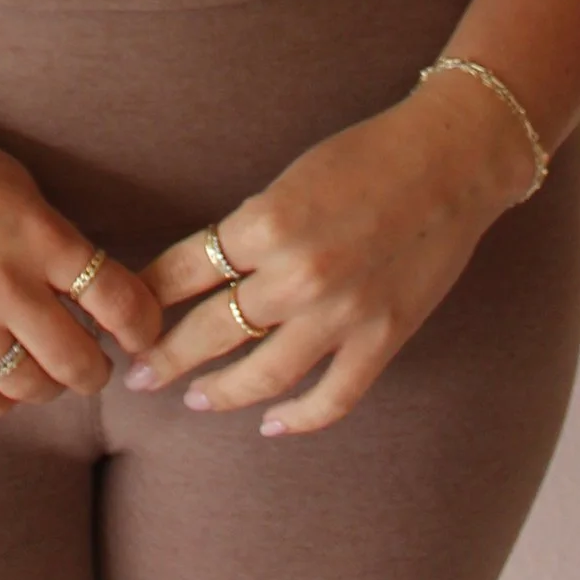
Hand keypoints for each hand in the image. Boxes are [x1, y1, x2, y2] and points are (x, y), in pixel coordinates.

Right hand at [0, 92, 165, 419]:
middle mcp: (5, 281)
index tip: (141, 332)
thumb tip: (98, 298)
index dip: (144, 328)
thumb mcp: (21, 188)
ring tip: (45, 368)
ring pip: (29, 387)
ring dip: (48, 384)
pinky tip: (3, 380)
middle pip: (80, 363)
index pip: (121, 303)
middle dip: (96, 368)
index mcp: (41, 235)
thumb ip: (59, 244)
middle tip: (92, 358)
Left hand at [126, 74, 542, 437]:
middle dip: (166, 356)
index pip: (185, 270)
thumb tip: (208, 271)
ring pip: (263, 375)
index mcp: (267, 223)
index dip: (149, 295)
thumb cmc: (367, 155)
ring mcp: (342, 314)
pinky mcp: (382, 339)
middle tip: (138, 375)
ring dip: (220, 392)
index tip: (127, 312)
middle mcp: (298, 275)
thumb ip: (252, 227)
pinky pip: (331, 397)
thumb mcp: (292, 178)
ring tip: (193, 398)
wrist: (451, 162)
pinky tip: (271, 424)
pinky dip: (298, 419)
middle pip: (211, 330)